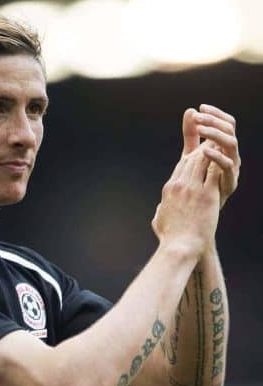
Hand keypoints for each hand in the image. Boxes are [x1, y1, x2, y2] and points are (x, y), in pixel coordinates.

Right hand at [152, 143, 220, 257]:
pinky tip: (227, 155)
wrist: (179, 246)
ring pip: (203, 162)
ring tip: (221, 142)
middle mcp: (179, 185)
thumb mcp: (159, 222)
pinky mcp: (206, 195)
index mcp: (169, 189)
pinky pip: (214, 173)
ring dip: (212, 151)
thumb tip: (158, 212)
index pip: (181, 166)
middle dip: (203, 148)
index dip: (191, 156)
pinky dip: (220, 162)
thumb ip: (159, 213)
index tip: (199, 150)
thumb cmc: (169, 238)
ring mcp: (192, 189)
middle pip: (192, 160)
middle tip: (212, 139)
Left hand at [183, 105, 240, 207]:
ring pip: (231, 143)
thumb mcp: (191, 155)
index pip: (227, 123)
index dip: (216, 114)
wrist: (195, 212)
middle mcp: (231, 155)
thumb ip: (192, 135)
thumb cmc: (196, 182)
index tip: (200, 107)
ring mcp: (231, 168)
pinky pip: (227, 166)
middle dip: (214, 120)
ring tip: (201, 128)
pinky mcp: (228, 182)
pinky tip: (204, 150)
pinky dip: (217, 156)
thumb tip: (189, 110)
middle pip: (230, 130)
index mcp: (224, 147)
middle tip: (198, 117)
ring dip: (215, 133)